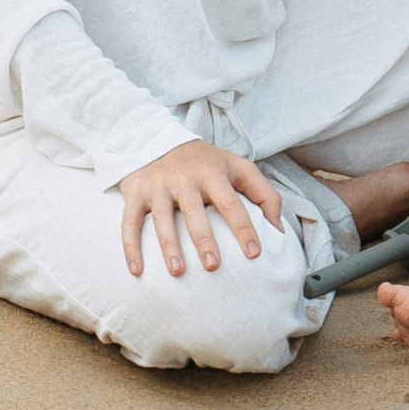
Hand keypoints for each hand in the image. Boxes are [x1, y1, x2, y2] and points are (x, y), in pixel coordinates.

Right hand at [116, 140, 283, 278]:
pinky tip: (136, 271)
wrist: (156, 137)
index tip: (255, 254)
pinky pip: (129, 222)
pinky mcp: (135, 193)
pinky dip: (130, 247)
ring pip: (161, 218)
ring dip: (169, 246)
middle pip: (194, 212)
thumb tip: (279, 230)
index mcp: (212, 172)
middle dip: (204, 239)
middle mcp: (184, 178)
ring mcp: (158, 186)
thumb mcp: (237, 167)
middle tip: (214, 267)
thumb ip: (263, 194)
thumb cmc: (204, 162)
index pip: (231, 202)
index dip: (243, 228)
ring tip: (178, 272)